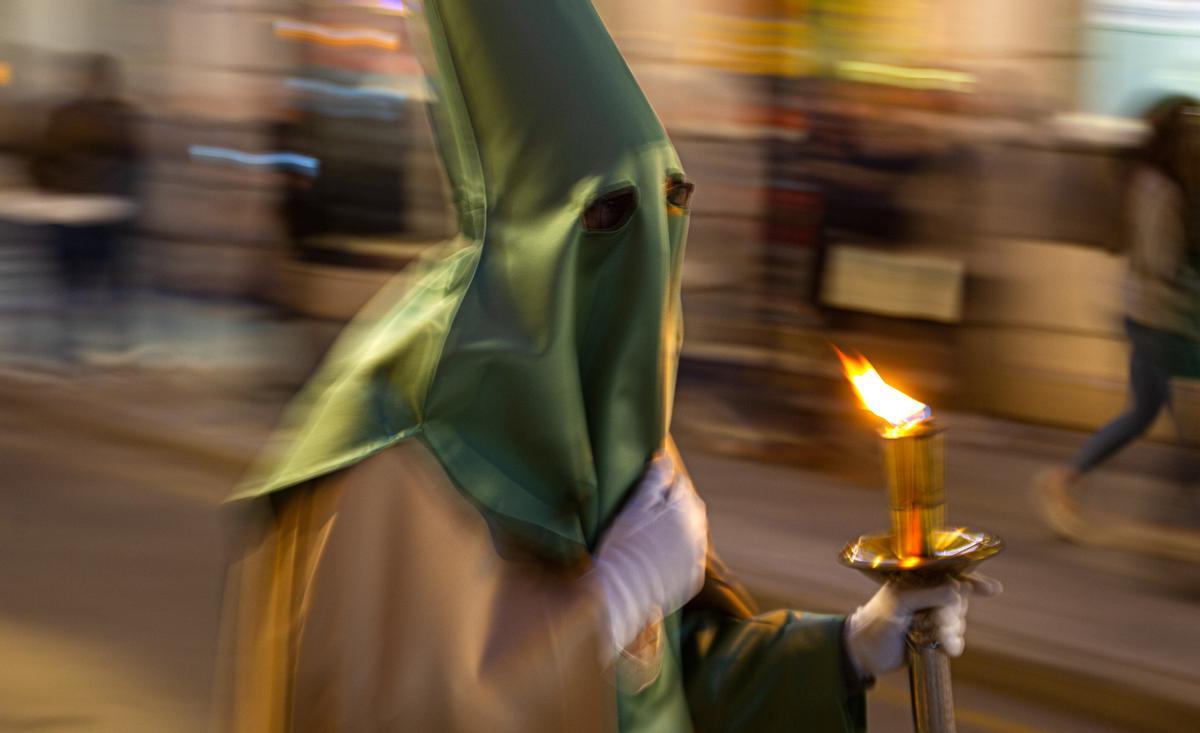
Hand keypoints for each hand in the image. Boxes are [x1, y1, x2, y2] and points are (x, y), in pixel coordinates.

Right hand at [592, 451, 707, 655]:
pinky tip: (659, 555)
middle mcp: (698, 531)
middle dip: (673, 502)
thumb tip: (664, 458)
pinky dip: (679, 552)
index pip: (679, 482)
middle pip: (690, 506)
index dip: (662, 479)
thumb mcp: (635, 505)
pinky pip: (690, 557)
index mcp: (685, 508)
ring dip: (678, 527)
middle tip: (648, 507)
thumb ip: (654, 479)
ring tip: (653, 532)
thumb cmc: (623, 545)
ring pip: (692, 532)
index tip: (647, 482)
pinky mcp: (693, 579)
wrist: (620, 594)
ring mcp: (697, 557)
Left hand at [844, 574, 1001, 679]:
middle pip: (958, 600)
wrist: (864, 654)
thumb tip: (958, 590)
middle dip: (954, 614)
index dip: (972, 582)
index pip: (949, 575)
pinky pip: (955, 638)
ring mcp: (930, 616)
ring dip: (953, 631)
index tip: (993, 589)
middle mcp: (925, 595)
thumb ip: (927, 594)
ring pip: (958, 620)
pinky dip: (954, 643)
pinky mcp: (932, 637)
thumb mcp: (899, 604)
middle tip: (941, 626)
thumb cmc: (875, 623)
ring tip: (940, 640)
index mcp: (916, 581)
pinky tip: (946, 649)